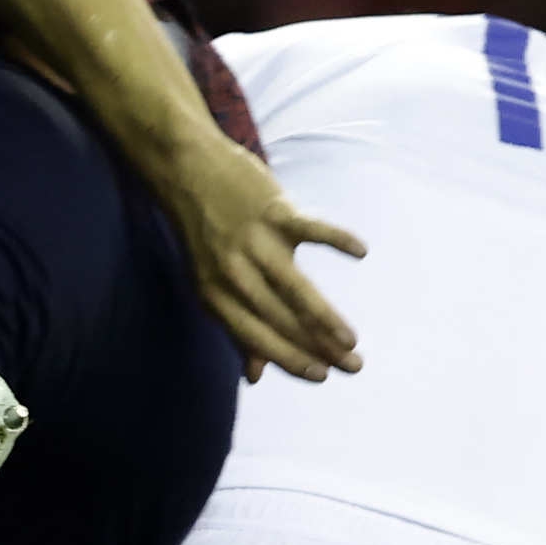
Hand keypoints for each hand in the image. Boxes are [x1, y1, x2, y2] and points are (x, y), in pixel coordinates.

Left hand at [148, 136, 366, 382]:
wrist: (184, 167)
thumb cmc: (205, 233)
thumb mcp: (210, 282)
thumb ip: (236, 328)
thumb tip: (256, 378)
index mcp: (214, 294)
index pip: (255, 337)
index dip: (289, 360)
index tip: (321, 376)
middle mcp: (231, 272)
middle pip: (279, 318)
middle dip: (318, 348)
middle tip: (354, 367)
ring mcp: (253, 240)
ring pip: (293, 287)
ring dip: (324, 317)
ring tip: (351, 340)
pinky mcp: (272, 209)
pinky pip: (309, 227)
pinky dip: (336, 238)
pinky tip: (361, 251)